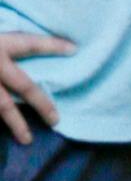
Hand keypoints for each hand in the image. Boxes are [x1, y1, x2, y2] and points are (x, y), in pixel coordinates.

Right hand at [0, 30, 66, 146]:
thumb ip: (3, 41)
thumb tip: (49, 43)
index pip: (29, 43)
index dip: (51, 45)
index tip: (73, 49)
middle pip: (22, 85)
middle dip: (41, 103)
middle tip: (56, 120)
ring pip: (1, 106)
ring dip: (15, 124)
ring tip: (27, 139)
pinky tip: (4, 139)